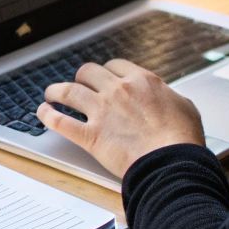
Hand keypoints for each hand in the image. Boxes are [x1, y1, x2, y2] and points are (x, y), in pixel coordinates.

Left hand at [38, 60, 205, 178]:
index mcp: (141, 81)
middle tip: (80, 85)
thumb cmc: (182, 139)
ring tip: (51, 93)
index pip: (115, 66)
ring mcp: (101, 112)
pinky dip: (47, 115)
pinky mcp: (90, 136)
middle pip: (88, 73)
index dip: (107, 71)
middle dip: (82, 78)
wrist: (173, 162)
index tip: (104, 78)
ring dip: (56, 90)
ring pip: (68, 91)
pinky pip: (60, 121)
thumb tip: (167, 97)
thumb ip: (169, 97)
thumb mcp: (185, 107)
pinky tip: (42, 113)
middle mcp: (118, 91)